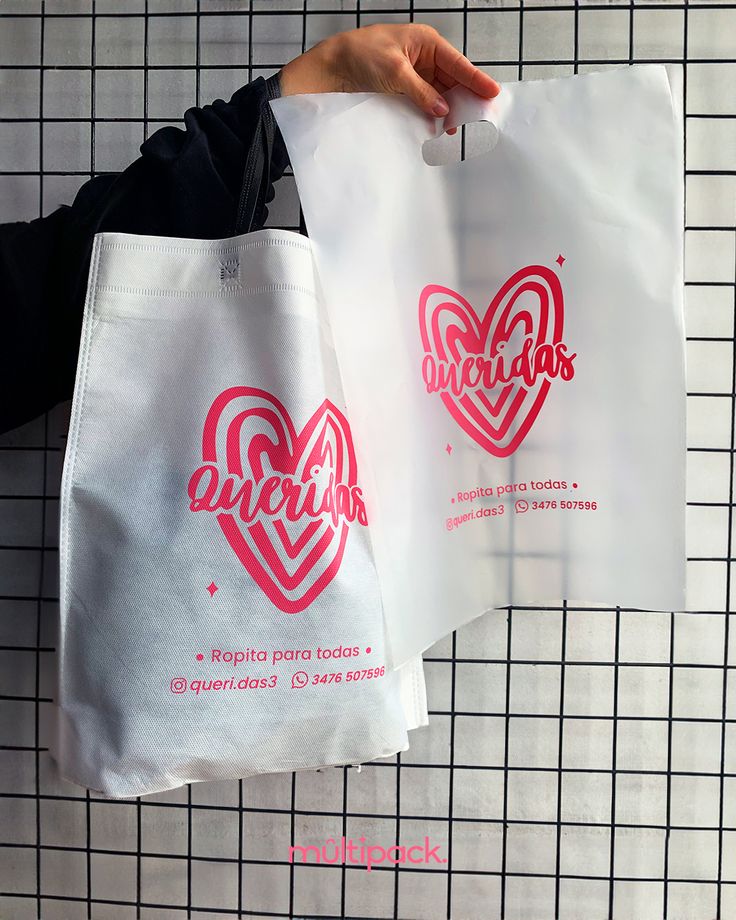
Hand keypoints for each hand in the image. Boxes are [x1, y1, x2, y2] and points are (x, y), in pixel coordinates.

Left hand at [278, 23, 500, 120]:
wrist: (330, 69)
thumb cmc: (359, 55)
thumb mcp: (394, 71)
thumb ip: (421, 92)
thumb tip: (443, 110)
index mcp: (426, 43)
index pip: (458, 64)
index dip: (476, 80)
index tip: (493, 94)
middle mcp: (424, 58)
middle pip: (453, 82)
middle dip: (465, 101)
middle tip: (479, 121)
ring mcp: (414, 77)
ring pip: (441, 96)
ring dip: (449, 114)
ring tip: (458, 132)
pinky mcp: (404, 92)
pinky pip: (425, 105)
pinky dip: (433, 117)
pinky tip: (439, 130)